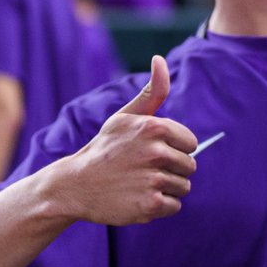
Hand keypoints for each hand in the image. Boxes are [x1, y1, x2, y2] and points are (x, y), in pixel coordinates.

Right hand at [56, 55, 197, 225]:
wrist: (75, 185)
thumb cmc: (105, 148)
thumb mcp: (126, 116)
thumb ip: (152, 91)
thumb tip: (160, 59)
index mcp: (154, 127)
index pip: (191, 143)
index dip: (174, 148)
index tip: (152, 151)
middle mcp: (156, 152)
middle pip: (189, 166)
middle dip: (171, 170)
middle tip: (143, 170)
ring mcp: (153, 179)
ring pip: (183, 187)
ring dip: (166, 188)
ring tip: (140, 184)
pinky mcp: (149, 204)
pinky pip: (175, 206)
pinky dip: (160, 206)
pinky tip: (139, 198)